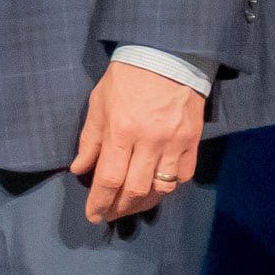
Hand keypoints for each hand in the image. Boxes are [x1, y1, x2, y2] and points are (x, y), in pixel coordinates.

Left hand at [72, 60, 204, 224]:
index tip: (93, 216)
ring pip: (162, 187)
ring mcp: (175, 142)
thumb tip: (80, 169)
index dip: (100, 202)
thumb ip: (90, 140)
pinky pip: (184, 174)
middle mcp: (149, 142)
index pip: (109, 180)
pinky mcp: (193, 140)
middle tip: (110, 214)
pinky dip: (170, 185)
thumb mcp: (99, 105)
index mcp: (121, 132)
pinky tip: (158, 186)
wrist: (167, 58)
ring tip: (132, 205)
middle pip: (136, 190)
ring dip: (145, 202)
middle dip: (120, 208)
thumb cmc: (126, 79)